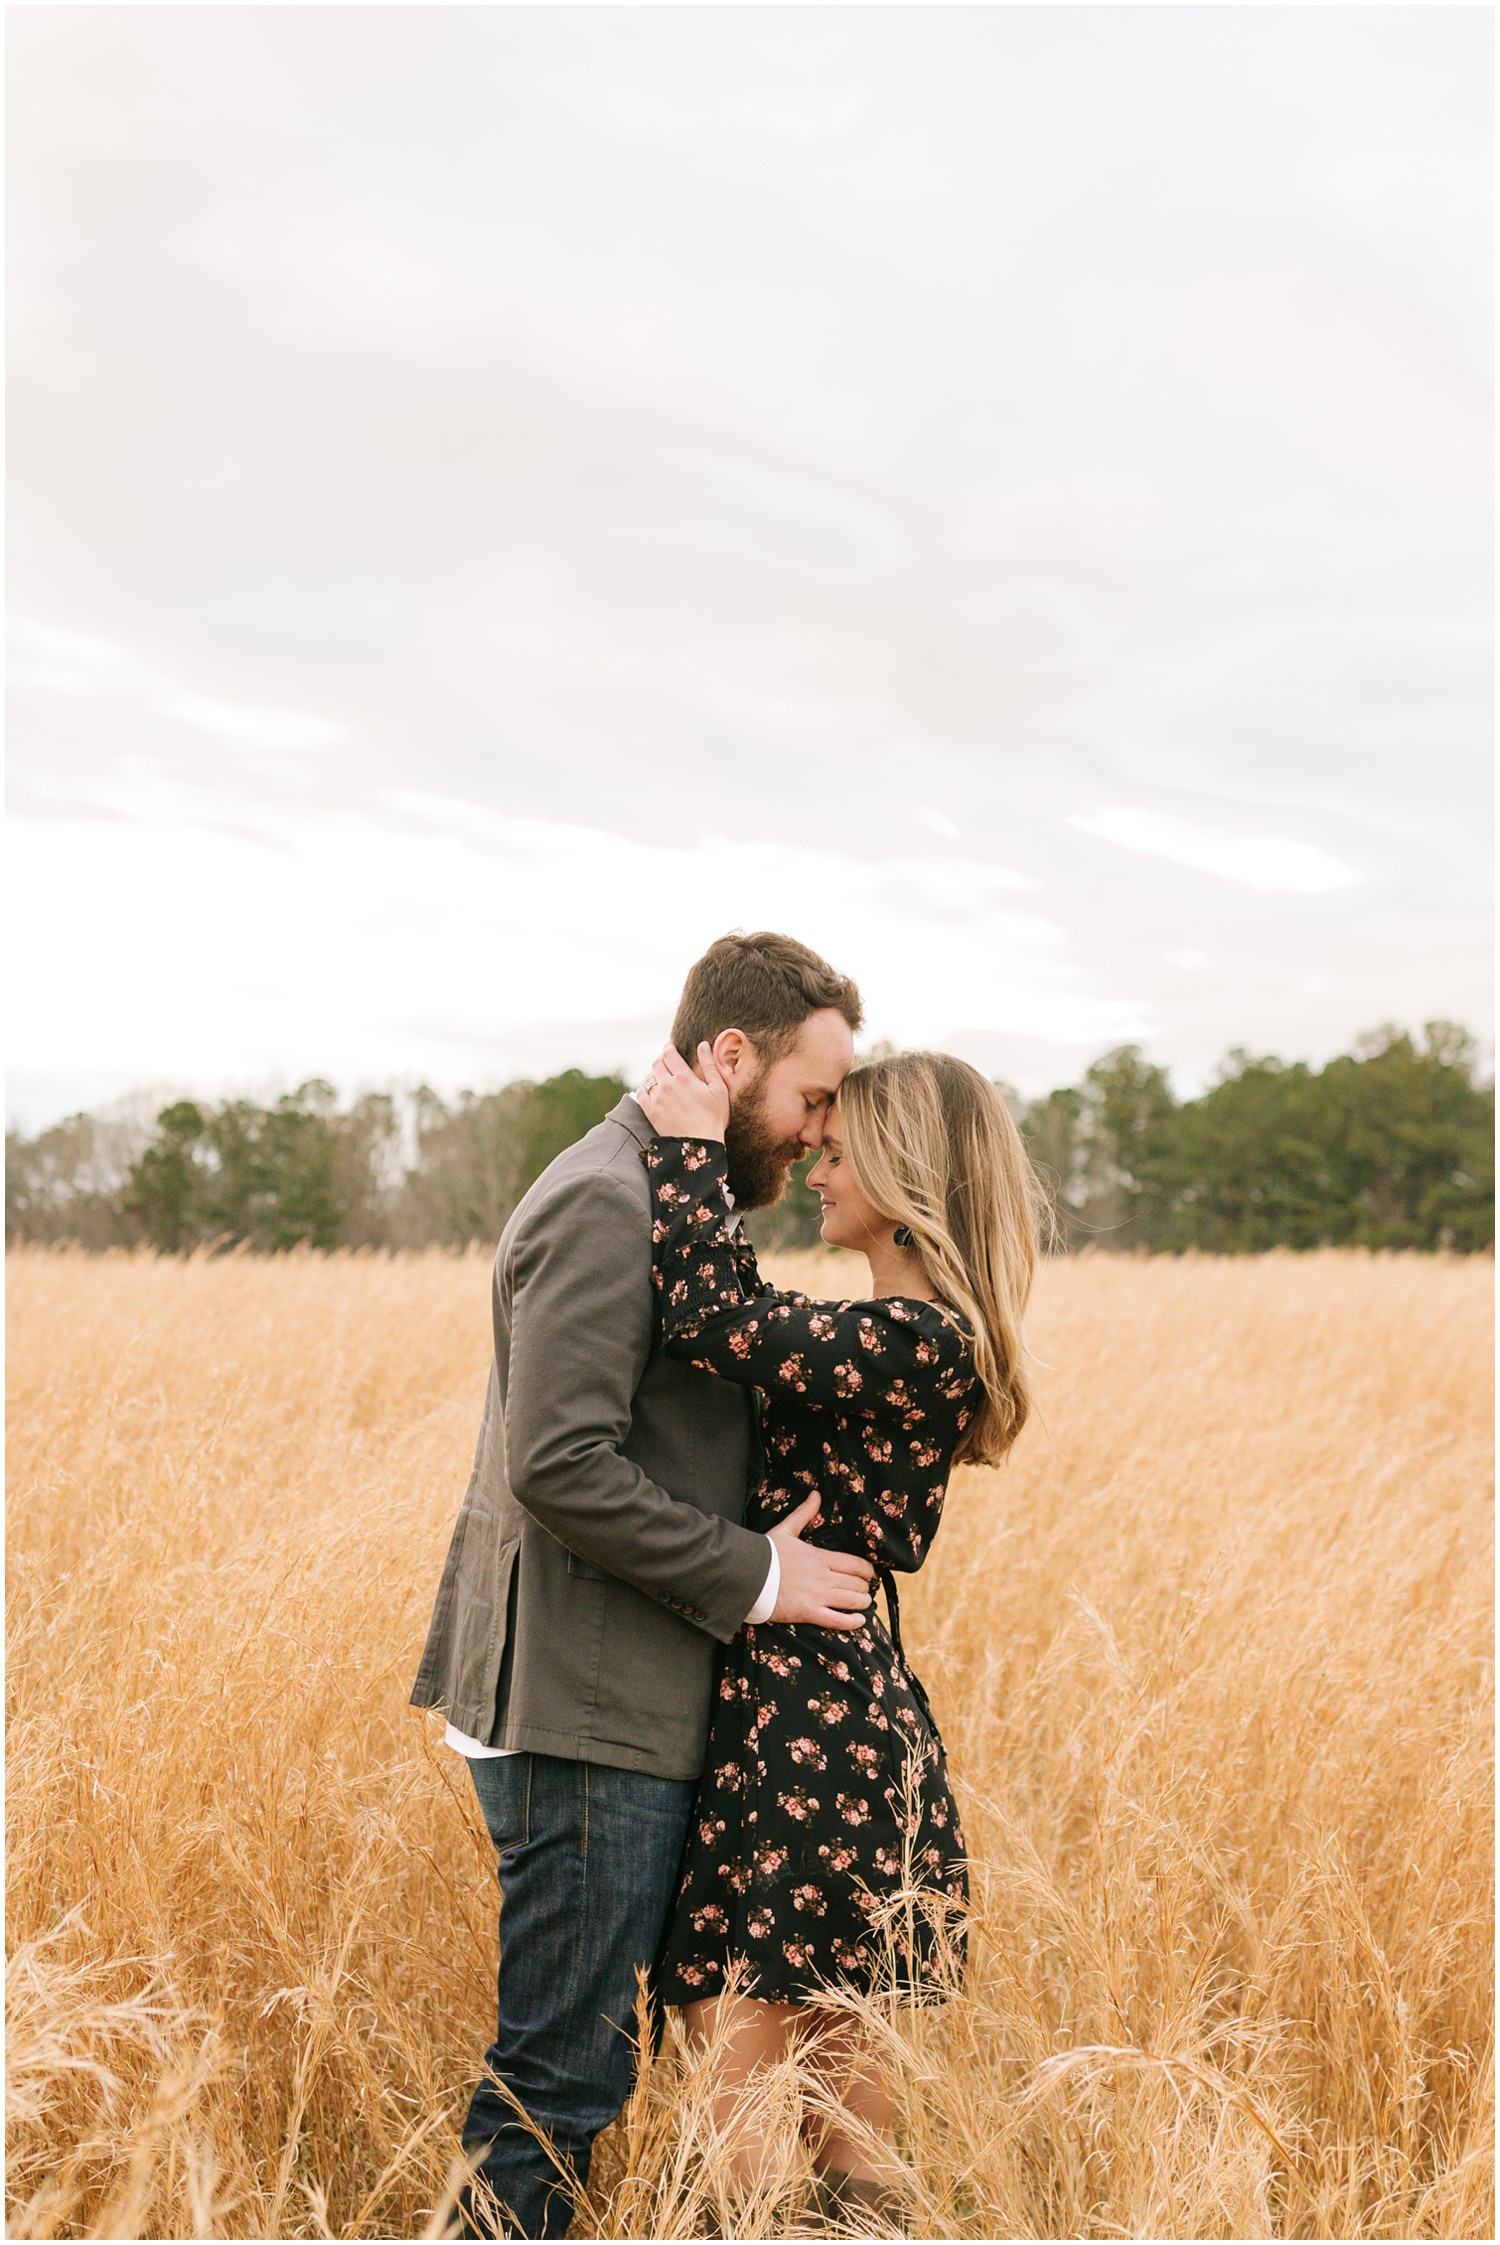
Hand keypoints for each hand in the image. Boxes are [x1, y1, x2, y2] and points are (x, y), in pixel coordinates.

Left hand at [636, 1041, 730, 1142]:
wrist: (699, 1145)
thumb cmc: (714, 1118)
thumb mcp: (719, 1089)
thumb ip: (709, 1065)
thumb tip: (703, 1044)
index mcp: (685, 1077)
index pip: (669, 1054)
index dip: (669, 1048)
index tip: (669, 1047)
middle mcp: (668, 1085)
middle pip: (657, 1063)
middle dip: (661, 1060)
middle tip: (666, 1062)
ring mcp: (657, 1098)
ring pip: (649, 1078)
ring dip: (654, 1075)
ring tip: (661, 1078)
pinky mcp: (650, 1111)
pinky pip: (641, 1092)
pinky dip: (645, 1089)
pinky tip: (653, 1091)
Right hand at [768, 1494, 875, 1629]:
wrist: (747, 1574)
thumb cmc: (765, 1553)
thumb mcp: (786, 1529)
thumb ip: (805, 1513)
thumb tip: (816, 1494)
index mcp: (819, 1557)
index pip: (854, 1564)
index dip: (866, 1570)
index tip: (870, 1573)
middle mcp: (823, 1576)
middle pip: (855, 1583)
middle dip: (864, 1587)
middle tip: (865, 1589)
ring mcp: (817, 1595)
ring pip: (851, 1600)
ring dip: (862, 1602)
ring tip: (865, 1603)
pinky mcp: (808, 1612)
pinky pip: (836, 1620)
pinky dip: (851, 1622)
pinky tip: (859, 1621)